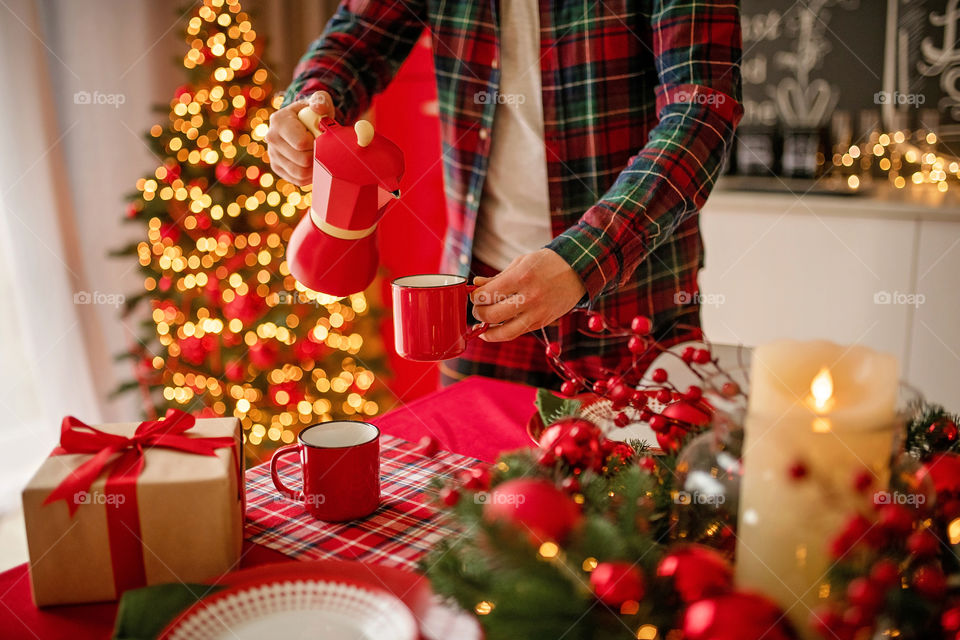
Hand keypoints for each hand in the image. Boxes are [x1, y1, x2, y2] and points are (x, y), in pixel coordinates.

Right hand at [264, 91, 334, 185]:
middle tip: (323, 148)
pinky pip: (298, 180)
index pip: (301, 143)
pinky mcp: (277, 168)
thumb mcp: (320, 101)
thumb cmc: (313, 112)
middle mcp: (271, 138)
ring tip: (320, 156)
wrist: (303, 123)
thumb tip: (318, 108)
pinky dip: (310, 176)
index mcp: (279, 120)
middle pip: (302, 160)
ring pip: (300, 173)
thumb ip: (321, 101)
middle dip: (318, 156)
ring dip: (315, 168)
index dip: (317, 144)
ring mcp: (272, 154)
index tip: (321, 137)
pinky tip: (314, 164)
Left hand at [471, 249, 586, 341]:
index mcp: (522, 278)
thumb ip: (497, 277)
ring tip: (482, 325)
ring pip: (504, 332)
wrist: (577, 271)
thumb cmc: (546, 264)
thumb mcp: (521, 263)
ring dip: (487, 330)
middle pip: (493, 315)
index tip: (473, 295)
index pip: (488, 294)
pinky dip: (502, 332)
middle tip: (476, 308)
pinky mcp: (541, 323)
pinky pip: (517, 333)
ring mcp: (537, 313)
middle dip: (478, 313)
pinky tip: (495, 328)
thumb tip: (476, 285)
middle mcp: (530, 297)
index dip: (475, 297)